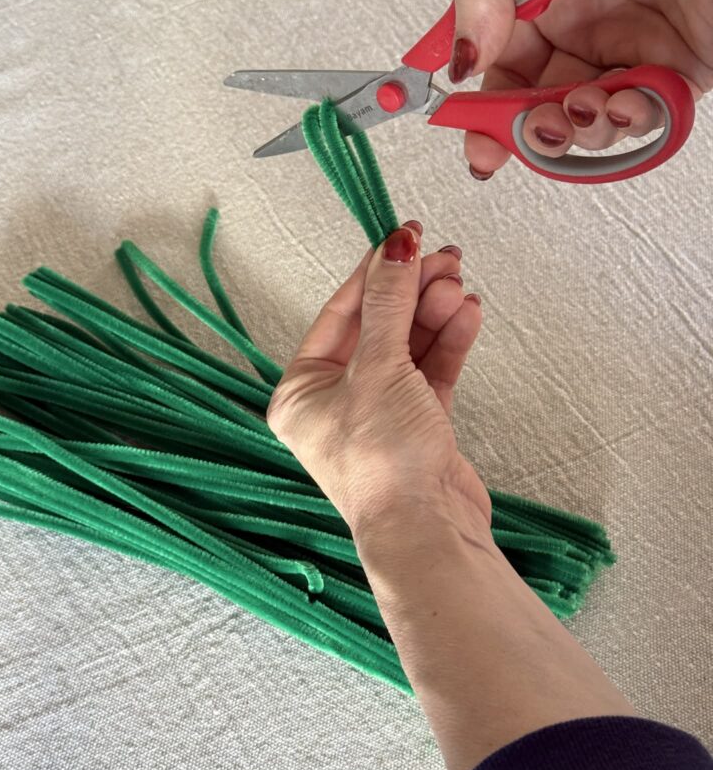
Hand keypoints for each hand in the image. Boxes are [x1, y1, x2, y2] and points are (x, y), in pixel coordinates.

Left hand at [267, 224, 489, 544]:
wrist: (427, 532)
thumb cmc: (383, 464)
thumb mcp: (379, 369)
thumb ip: (389, 304)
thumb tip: (396, 246)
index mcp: (301, 391)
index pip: (340, 313)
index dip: (374, 273)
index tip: (404, 238)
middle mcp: (335, 401)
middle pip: (378, 327)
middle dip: (412, 292)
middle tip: (443, 259)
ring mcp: (378, 414)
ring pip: (409, 347)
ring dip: (434, 314)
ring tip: (459, 285)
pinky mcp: (417, 427)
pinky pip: (431, 373)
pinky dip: (449, 344)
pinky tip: (467, 314)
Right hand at [450, 0, 712, 176]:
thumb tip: (460, 60)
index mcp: (542, 6)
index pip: (500, 73)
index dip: (485, 113)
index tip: (479, 141)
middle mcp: (580, 35)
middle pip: (538, 109)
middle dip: (531, 133)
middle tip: (535, 132)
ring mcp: (624, 58)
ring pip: (586, 123)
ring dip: (581, 129)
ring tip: (586, 108)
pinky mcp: (672, 76)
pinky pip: (642, 120)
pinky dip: (629, 122)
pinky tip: (625, 102)